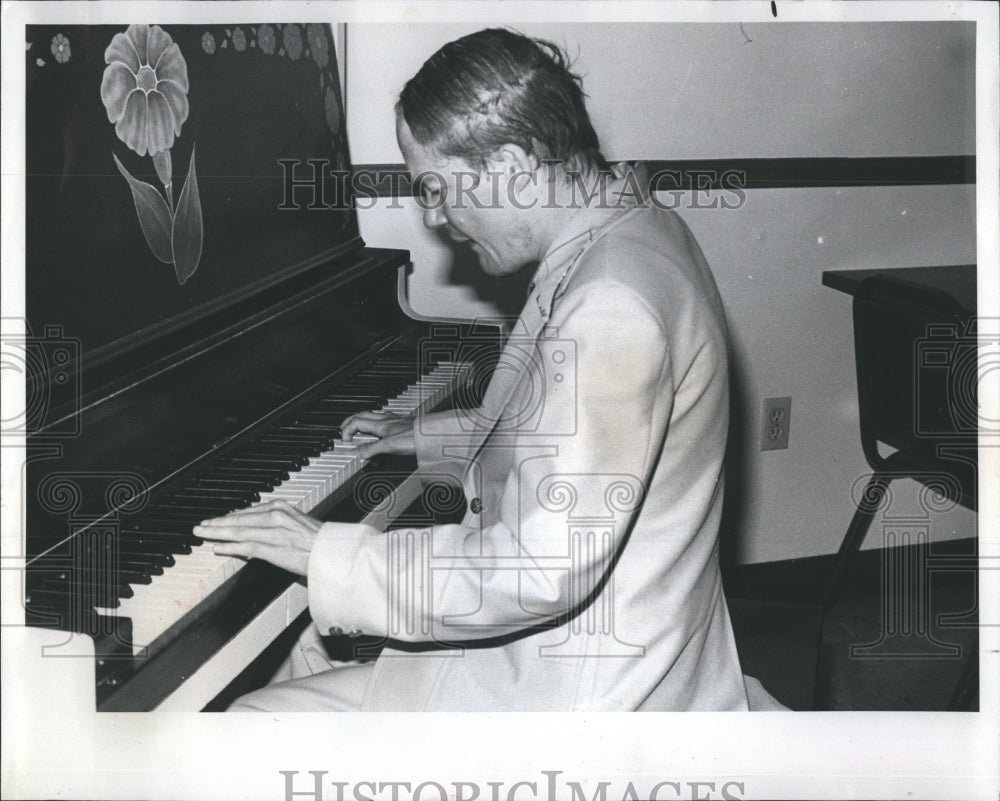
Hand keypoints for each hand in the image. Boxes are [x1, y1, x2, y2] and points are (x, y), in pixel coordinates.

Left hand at [194, 500, 321, 576]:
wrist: (332, 551)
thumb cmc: (319, 540)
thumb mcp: (297, 523)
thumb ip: (278, 524)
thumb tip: (261, 531)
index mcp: (280, 508)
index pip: (248, 512)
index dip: (229, 517)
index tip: (217, 520)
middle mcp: (274, 516)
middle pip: (238, 519)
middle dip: (217, 523)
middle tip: (201, 525)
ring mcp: (272, 532)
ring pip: (238, 531)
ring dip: (217, 533)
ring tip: (202, 534)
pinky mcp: (272, 548)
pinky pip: (245, 546)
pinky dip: (229, 547)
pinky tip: (218, 548)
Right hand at [340, 411, 414, 458]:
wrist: (432, 436)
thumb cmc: (415, 438)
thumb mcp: (389, 446)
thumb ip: (372, 449)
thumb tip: (358, 452)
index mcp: (380, 424)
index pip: (356, 422)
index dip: (346, 430)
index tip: (344, 441)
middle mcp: (386, 419)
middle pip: (362, 415)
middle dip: (350, 421)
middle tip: (343, 429)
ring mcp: (395, 420)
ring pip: (373, 416)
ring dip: (362, 420)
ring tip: (358, 427)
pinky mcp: (403, 424)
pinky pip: (385, 420)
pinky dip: (376, 423)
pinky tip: (381, 429)